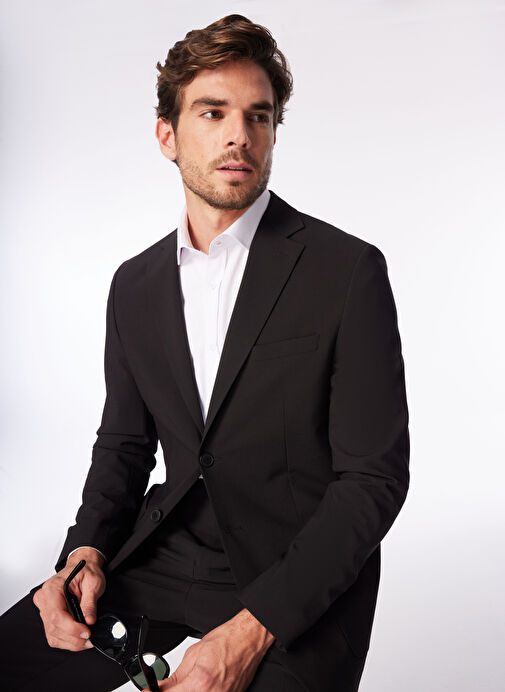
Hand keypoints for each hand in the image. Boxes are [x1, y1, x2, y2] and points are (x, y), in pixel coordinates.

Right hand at [32, 547, 105, 651]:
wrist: (83, 568)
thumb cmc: (86, 571)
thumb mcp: (93, 583)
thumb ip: (90, 602)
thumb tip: (89, 620)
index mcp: (53, 588)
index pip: (56, 614)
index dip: (71, 628)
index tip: (86, 632)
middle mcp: (45, 599)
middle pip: (54, 627)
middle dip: (73, 637)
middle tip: (90, 638)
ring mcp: (45, 609)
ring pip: (53, 635)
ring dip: (70, 642)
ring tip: (86, 640)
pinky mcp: (49, 617)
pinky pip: (54, 635)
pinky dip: (67, 641)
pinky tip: (78, 638)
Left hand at [143, 609, 274, 690]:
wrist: (249, 639)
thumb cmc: (227, 641)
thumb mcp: (193, 654)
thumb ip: (174, 677)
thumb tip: (158, 689)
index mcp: (200, 683)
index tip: (148, 691)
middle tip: (164, 687)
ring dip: (185, 691)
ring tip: (186, 683)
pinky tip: (196, 686)